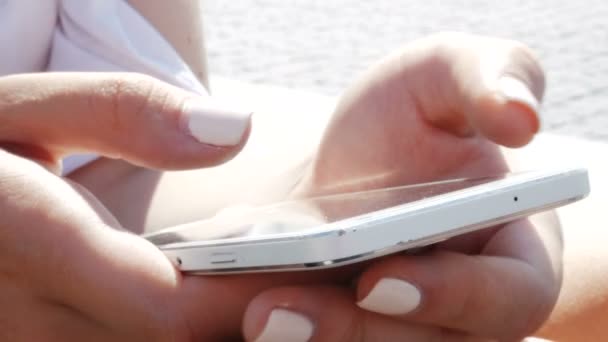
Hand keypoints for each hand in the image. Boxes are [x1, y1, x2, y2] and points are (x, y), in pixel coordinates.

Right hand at [0, 72, 350, 340]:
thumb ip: (125, 114)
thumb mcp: (27, 107)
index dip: (251, 298)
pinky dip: (189, 339)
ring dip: (229, 337)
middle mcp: (30, 323)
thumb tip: (231, 132)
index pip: (170, 308)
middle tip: (329, 291)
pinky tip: (230, 313)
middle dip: (261, 327)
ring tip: (290, 299)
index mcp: (29, 248)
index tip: (320, 272)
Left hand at [242, 33, 557, 340]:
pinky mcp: (357, 333)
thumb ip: (491, 78)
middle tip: (273, 314)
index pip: (506, 298)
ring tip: (256, 316)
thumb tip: (520, 114)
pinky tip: (248, 318)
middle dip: (351, 333)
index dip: (453, 298)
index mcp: (511, 256)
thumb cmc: (411, 121)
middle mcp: (464, 312)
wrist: (357, 168)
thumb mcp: (444, 77)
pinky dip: (294, 336)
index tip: (377, 279)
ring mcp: (410, 332)